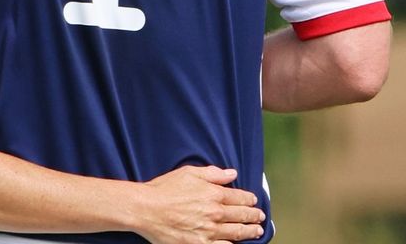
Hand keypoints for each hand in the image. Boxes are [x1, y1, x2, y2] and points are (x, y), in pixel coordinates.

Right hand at [133, 166, 264, 243]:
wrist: (145, 209)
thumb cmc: (164, 189)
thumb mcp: (188, 173)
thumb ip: (212, 173)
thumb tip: (232, 173)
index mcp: (214, 194)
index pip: (240, 197)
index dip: (249, 199)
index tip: (253, 200)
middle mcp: (215, 213)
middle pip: (242, 216)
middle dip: (254, 216)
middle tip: (260, 217)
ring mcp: (209, 231)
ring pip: (237, 233)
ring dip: (250, 232)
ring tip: (257, 231)